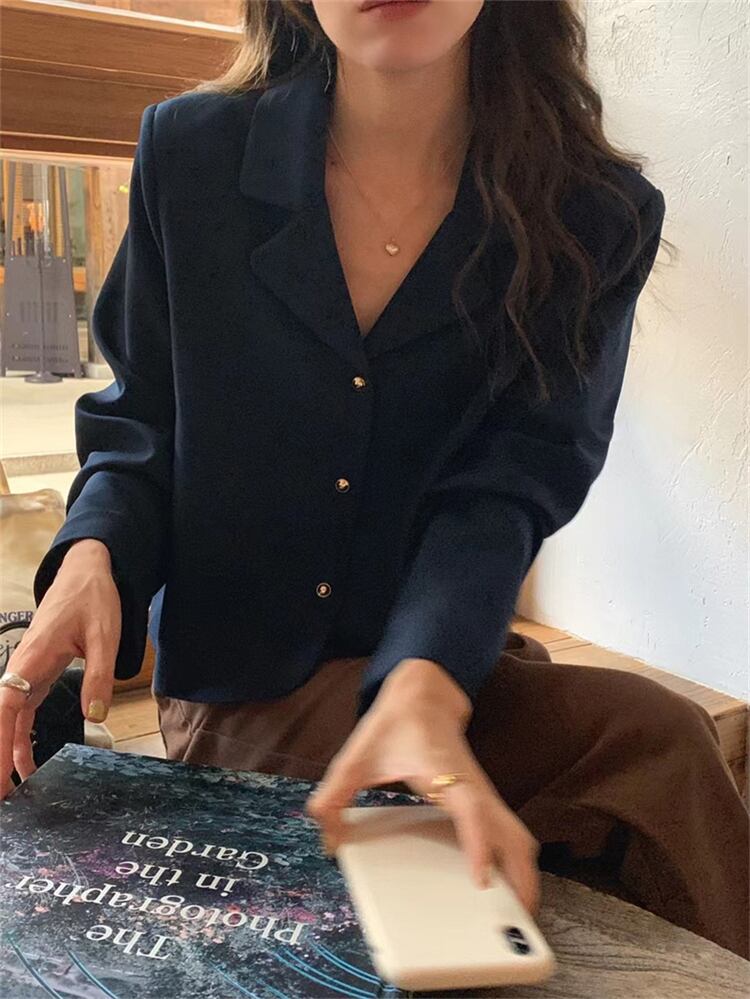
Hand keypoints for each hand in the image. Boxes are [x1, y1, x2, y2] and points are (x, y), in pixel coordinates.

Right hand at [0, 539, 120, 798]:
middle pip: (0, 720)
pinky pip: (22, 713)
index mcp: (32, 659)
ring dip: (5, 753)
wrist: (87, 572)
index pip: (5, 708)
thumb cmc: (93, 599)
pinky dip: (20, 738)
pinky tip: (26, 765)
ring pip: (8, 720)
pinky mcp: (37, 676)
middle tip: (0, 798)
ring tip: (9, 791)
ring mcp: (27, 673)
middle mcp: (22, 669)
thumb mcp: (104, 636)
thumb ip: (99, 676)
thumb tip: (95, 716)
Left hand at [305, 658, 540, 914]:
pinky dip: (513, 859)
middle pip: (513, 834)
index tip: (480, 881)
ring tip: (517, 912)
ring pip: (518, 835)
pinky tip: (502, 884)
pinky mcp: (482, 799)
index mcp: (445, 775)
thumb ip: (334, 797)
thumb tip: (330, 840)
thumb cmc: (393, 725)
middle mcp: (472, 787)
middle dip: (521, 877)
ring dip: (523, 872)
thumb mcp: (355, 757)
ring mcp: (483, 794)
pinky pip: (508, 832)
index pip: (472, 812)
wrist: (423, 695)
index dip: (479, 846)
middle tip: (514, 921)